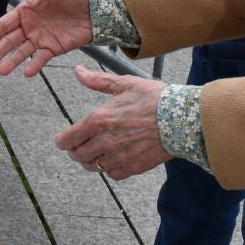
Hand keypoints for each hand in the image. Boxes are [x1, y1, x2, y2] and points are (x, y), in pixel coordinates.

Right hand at [0, 0, 93, 76]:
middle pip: (8, 41)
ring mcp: (39, 39)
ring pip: (21, 52)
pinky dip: (34, 65)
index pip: (3, 25)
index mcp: (25, 12)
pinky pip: (40, 59)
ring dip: (11, 61)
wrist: (96, 10)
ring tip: (2, 71)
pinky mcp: (52, 49)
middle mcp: (28, 27)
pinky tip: (27, 72)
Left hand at [53, 67, 170, 180]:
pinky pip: (112, 174)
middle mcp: (105, 141)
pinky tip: (113, 160)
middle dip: (74, 151)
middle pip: (78, 156)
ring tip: (94, 154)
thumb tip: (77, 71)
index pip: (68, 139)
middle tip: (78, 147)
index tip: (62, 141)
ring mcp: (119, 156)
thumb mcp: (124, 84)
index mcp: (98, 120)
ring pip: (93, 167)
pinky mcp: (133, 167)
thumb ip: (97, 80)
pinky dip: (110, 169)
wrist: (182, 118)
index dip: (62, 141)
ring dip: (90, 161)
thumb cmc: (154, 98)